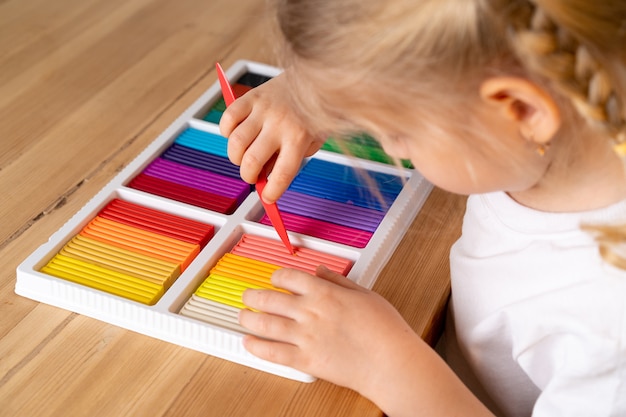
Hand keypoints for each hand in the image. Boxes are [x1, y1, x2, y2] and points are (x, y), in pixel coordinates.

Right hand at [219, 73, 324, 202]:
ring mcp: (263, 109)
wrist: (313, 78)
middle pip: (252, 160)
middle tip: (252, 176)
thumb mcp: (312, 141)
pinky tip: (236, 134)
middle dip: (248, 176)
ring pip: (235, 142)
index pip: (282, 173)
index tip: (268, 198)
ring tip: (243, 156)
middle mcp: (279, 123)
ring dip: (235, 157)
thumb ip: (290, 159)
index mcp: (299, 137)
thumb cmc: (311, 114)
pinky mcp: (251, 97)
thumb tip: (264, 175)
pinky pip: (228, 118)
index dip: (272, 192)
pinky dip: (226, 131)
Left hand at [238, 265, 419, 393]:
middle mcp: (310, 312)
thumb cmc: (385, 329)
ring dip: (248, 318)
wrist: (391, 362)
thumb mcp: (365, 294)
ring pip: (265, 324)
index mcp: (324, 293)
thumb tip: (321, 270)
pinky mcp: (305, 361)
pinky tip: (248, 342)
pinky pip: (273, 353)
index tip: (274, 279)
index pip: (289, 278)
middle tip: (247, 295)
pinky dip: (256, 347)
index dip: (277, 277)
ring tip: (242, 315)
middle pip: (270, 299)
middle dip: (254, 295)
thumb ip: (339, 281)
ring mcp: (305, 337)